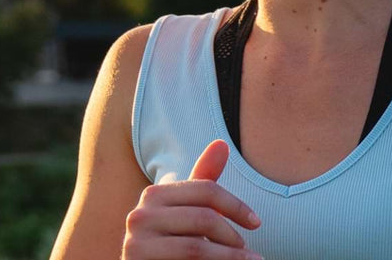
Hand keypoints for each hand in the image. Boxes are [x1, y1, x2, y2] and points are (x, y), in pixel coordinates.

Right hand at [122, 139, 262, 259]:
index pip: (206, 190)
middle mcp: (140, 215)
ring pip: (197, 247)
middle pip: (204, 218)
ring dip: (229, 257)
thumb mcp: (188, 209)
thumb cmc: (172, 240)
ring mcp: (136, 243)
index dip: (236, 205)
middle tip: (249, 251)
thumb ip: (203, 180)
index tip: (256, 223)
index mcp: (154, 194)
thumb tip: (222, 143)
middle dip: (232, 236)